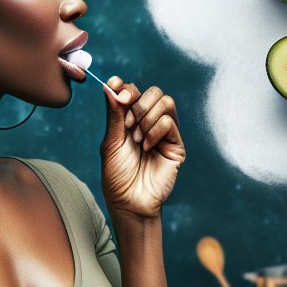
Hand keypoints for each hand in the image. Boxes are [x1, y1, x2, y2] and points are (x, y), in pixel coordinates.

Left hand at [100, 76, 185, 218]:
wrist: (130, 201)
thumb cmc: (117, 176)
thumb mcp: (111, 142)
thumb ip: (114, 114)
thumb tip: (111, 85)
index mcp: (131, 120)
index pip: (134, 92)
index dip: (125, 86)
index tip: (115, 84)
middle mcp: (149, 123)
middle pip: (154, 92)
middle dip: (138, 102)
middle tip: (128, 122)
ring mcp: (164, 133)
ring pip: (166, 102)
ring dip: (147, 117)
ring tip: (137, 138)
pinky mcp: (176, 144)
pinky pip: (170, 122)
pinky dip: (155, 131)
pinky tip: (147, 147)